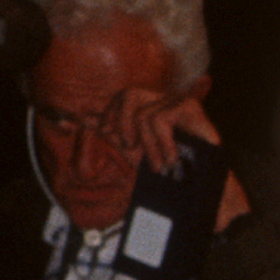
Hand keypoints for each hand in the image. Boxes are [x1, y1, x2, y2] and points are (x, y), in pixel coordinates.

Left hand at [101, 77, 222, 177]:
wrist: (198, 185)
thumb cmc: (166, 167)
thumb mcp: (131, 148)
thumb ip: (110, 130)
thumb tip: (82, 117)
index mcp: (148, 104)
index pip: (122, 96)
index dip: (111, 114)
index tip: (110, 135)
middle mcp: (162, 97)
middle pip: (129, 94)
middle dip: (123, 124)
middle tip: (131, 148)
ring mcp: (177, 100)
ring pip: (144, 115)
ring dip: (148, 146)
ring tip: (159, 164)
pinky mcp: (189, 106)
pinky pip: (160, 119)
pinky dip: (161, 143)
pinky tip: (171, 157)